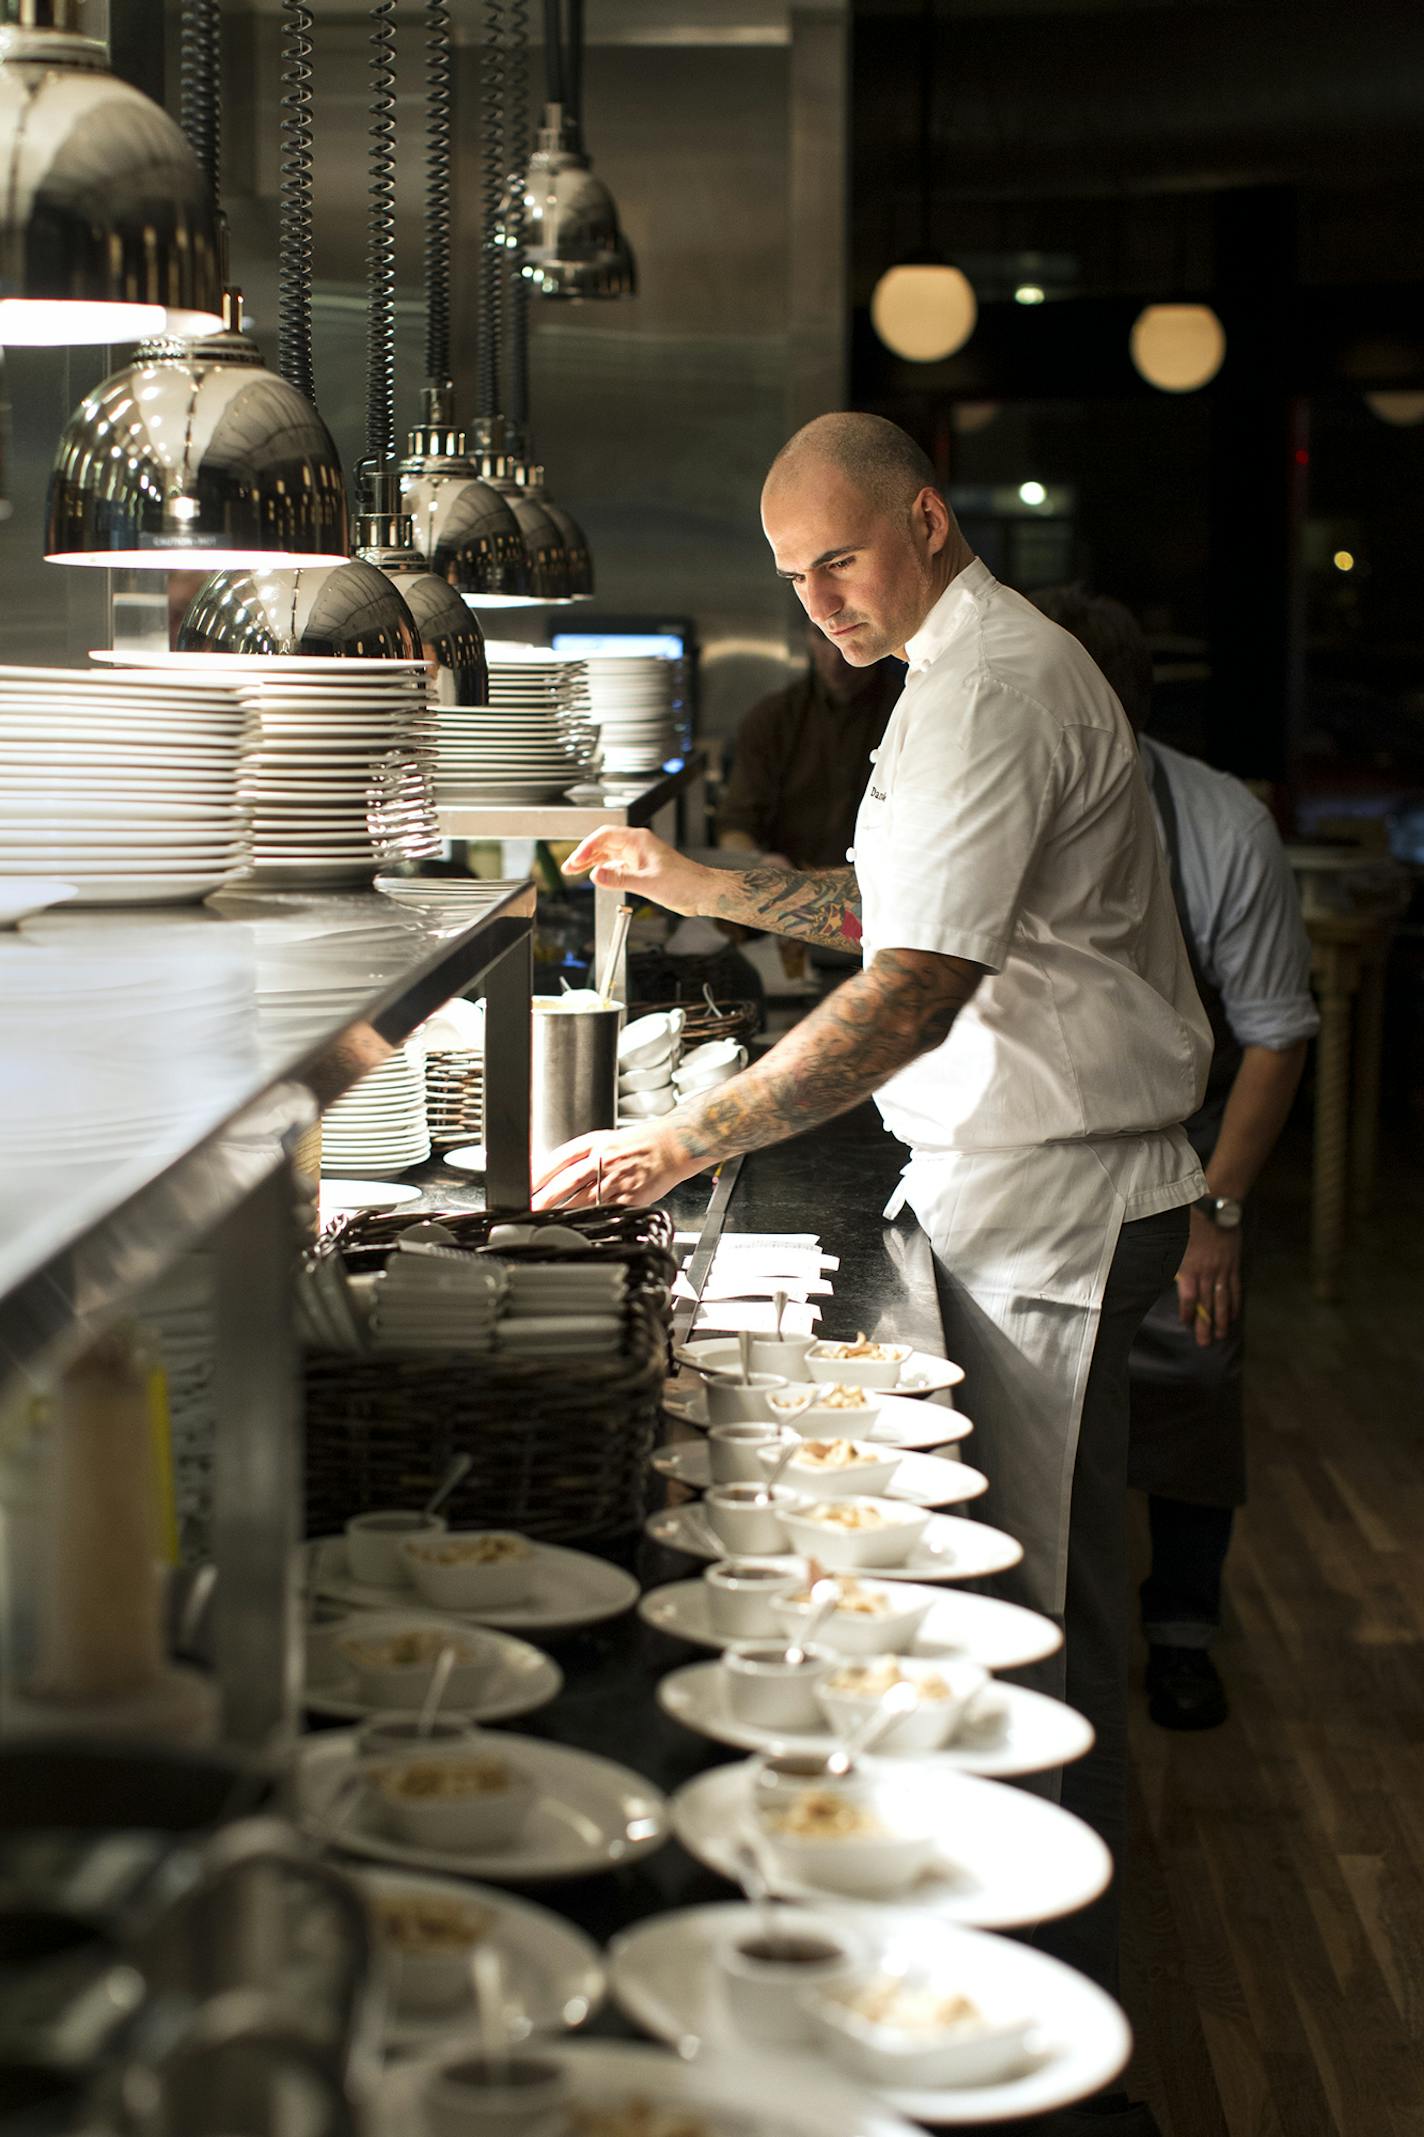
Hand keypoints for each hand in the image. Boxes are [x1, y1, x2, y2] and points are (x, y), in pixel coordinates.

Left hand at [531, 1123, 702, 1211]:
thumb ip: (584, 1155)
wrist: (674, 1146)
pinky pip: (606, 1210)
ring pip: (584, 1199)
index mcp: (596, 1142)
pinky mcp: (630, 1196)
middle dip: (546, 1197)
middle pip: (568, 1181)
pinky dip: (590, 1218)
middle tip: (529, 1207)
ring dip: (563, 1210)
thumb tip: (559, 1171)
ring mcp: (616, 1179)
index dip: (540, 1173)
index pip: (560, 1157)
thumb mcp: (608, 1139)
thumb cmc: (643, 1142)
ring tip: (547, 1219)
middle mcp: (603, 1159)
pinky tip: (579, 1224)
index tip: (527, 1184)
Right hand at [562, 827, 709, 916]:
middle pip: (602, 844)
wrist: (701, 893)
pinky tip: (596, 877)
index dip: (586, 847)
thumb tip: (596, 875)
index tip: (575, 860)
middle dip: (583, 854)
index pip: (604, 836)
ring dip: (591, 862)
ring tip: (574, 871)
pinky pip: (616, 865)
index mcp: (638, 841)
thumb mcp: (648, 883)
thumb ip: (620, 880)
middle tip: (568, 867)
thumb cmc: (685, 882)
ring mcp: (638, 857)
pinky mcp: (641, 868)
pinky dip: (603, 870)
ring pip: (608, 854)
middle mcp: (637, 846)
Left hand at [1175, 1209, 1242, 1346]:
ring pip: (1223, 1300)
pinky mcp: (1233, 1265)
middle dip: (1206, 1325)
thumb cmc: (1190, 1223)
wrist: (1216, 1208)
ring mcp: (1222, 1270)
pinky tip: (1234, 1316)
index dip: (1188, 1313)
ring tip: (1221, 1335)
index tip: (1187, 1324)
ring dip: (1222, 1319)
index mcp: (1190, 1268)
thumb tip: (1167, 1279)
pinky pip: (1235, 1288)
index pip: (1189, 1298)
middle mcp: (1207, 1272)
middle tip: (1206, 1343)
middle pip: (1207, 1304)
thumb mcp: (1175, 1242)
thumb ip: (1173, 1263)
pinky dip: (1235, 1303)